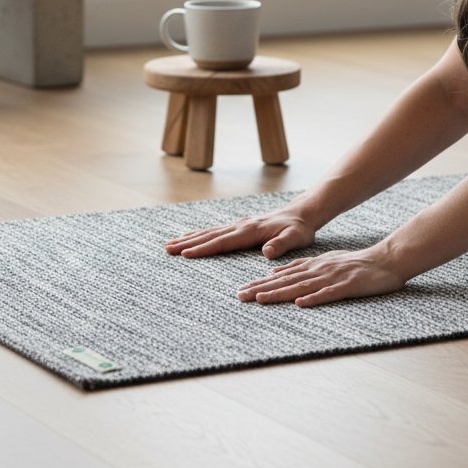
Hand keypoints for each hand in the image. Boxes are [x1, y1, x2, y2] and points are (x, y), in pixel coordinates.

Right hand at [165, 208, 316, 259]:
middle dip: (188, 242)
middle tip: (167, 249)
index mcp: (251, 231)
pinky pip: (215, 231)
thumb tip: (267, 252)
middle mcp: (241, 225)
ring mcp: (238, 224)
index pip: (223, 241)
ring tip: (170, 244)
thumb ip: (282, 244)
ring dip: (189, 238)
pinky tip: (190, 237)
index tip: (186, 254)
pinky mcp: (239, 226)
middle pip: (209, 235)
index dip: (204, 248)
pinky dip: (199, 234)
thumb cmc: (299, 229)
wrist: (301, 214)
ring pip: (209, 232)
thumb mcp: (295, 238)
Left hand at [236, 242, 405, 307]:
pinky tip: (299, 304)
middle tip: (240, 297)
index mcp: (312, 266)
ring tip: (261, 300)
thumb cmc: (355, 264)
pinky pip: (328, 293)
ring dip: (280, 293)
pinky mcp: (347, 286)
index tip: (241, 291)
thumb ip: (301, 267)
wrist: (385, 260)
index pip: (280, 276)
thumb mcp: (324, 261)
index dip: (260, 284)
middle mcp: (318, 270)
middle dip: (262, 289)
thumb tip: (275, 273)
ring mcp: (332, 277)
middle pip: (285, 281)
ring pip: (300, 286)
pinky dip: (314, 298)